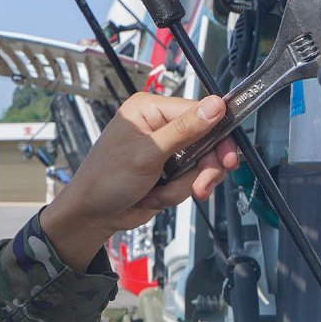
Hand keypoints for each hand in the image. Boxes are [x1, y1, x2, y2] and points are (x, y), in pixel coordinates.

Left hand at [39, 94, 241, 269]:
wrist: (92, 217)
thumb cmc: (105, 180)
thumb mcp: (147, 153)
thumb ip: (184, 130)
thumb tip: (216, 105)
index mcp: (150, 109)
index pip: (199, 111)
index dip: (218, 133)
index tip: (228, 155)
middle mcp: (160, 126)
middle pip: (207, 140)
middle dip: (203, 168)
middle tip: (203, 184)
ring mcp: (165, 151)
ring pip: (200, 165)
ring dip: (183, 186)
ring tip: (160, 194)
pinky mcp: (168, 172)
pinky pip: (189, 181)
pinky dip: (175, 194)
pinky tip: (153, 197)